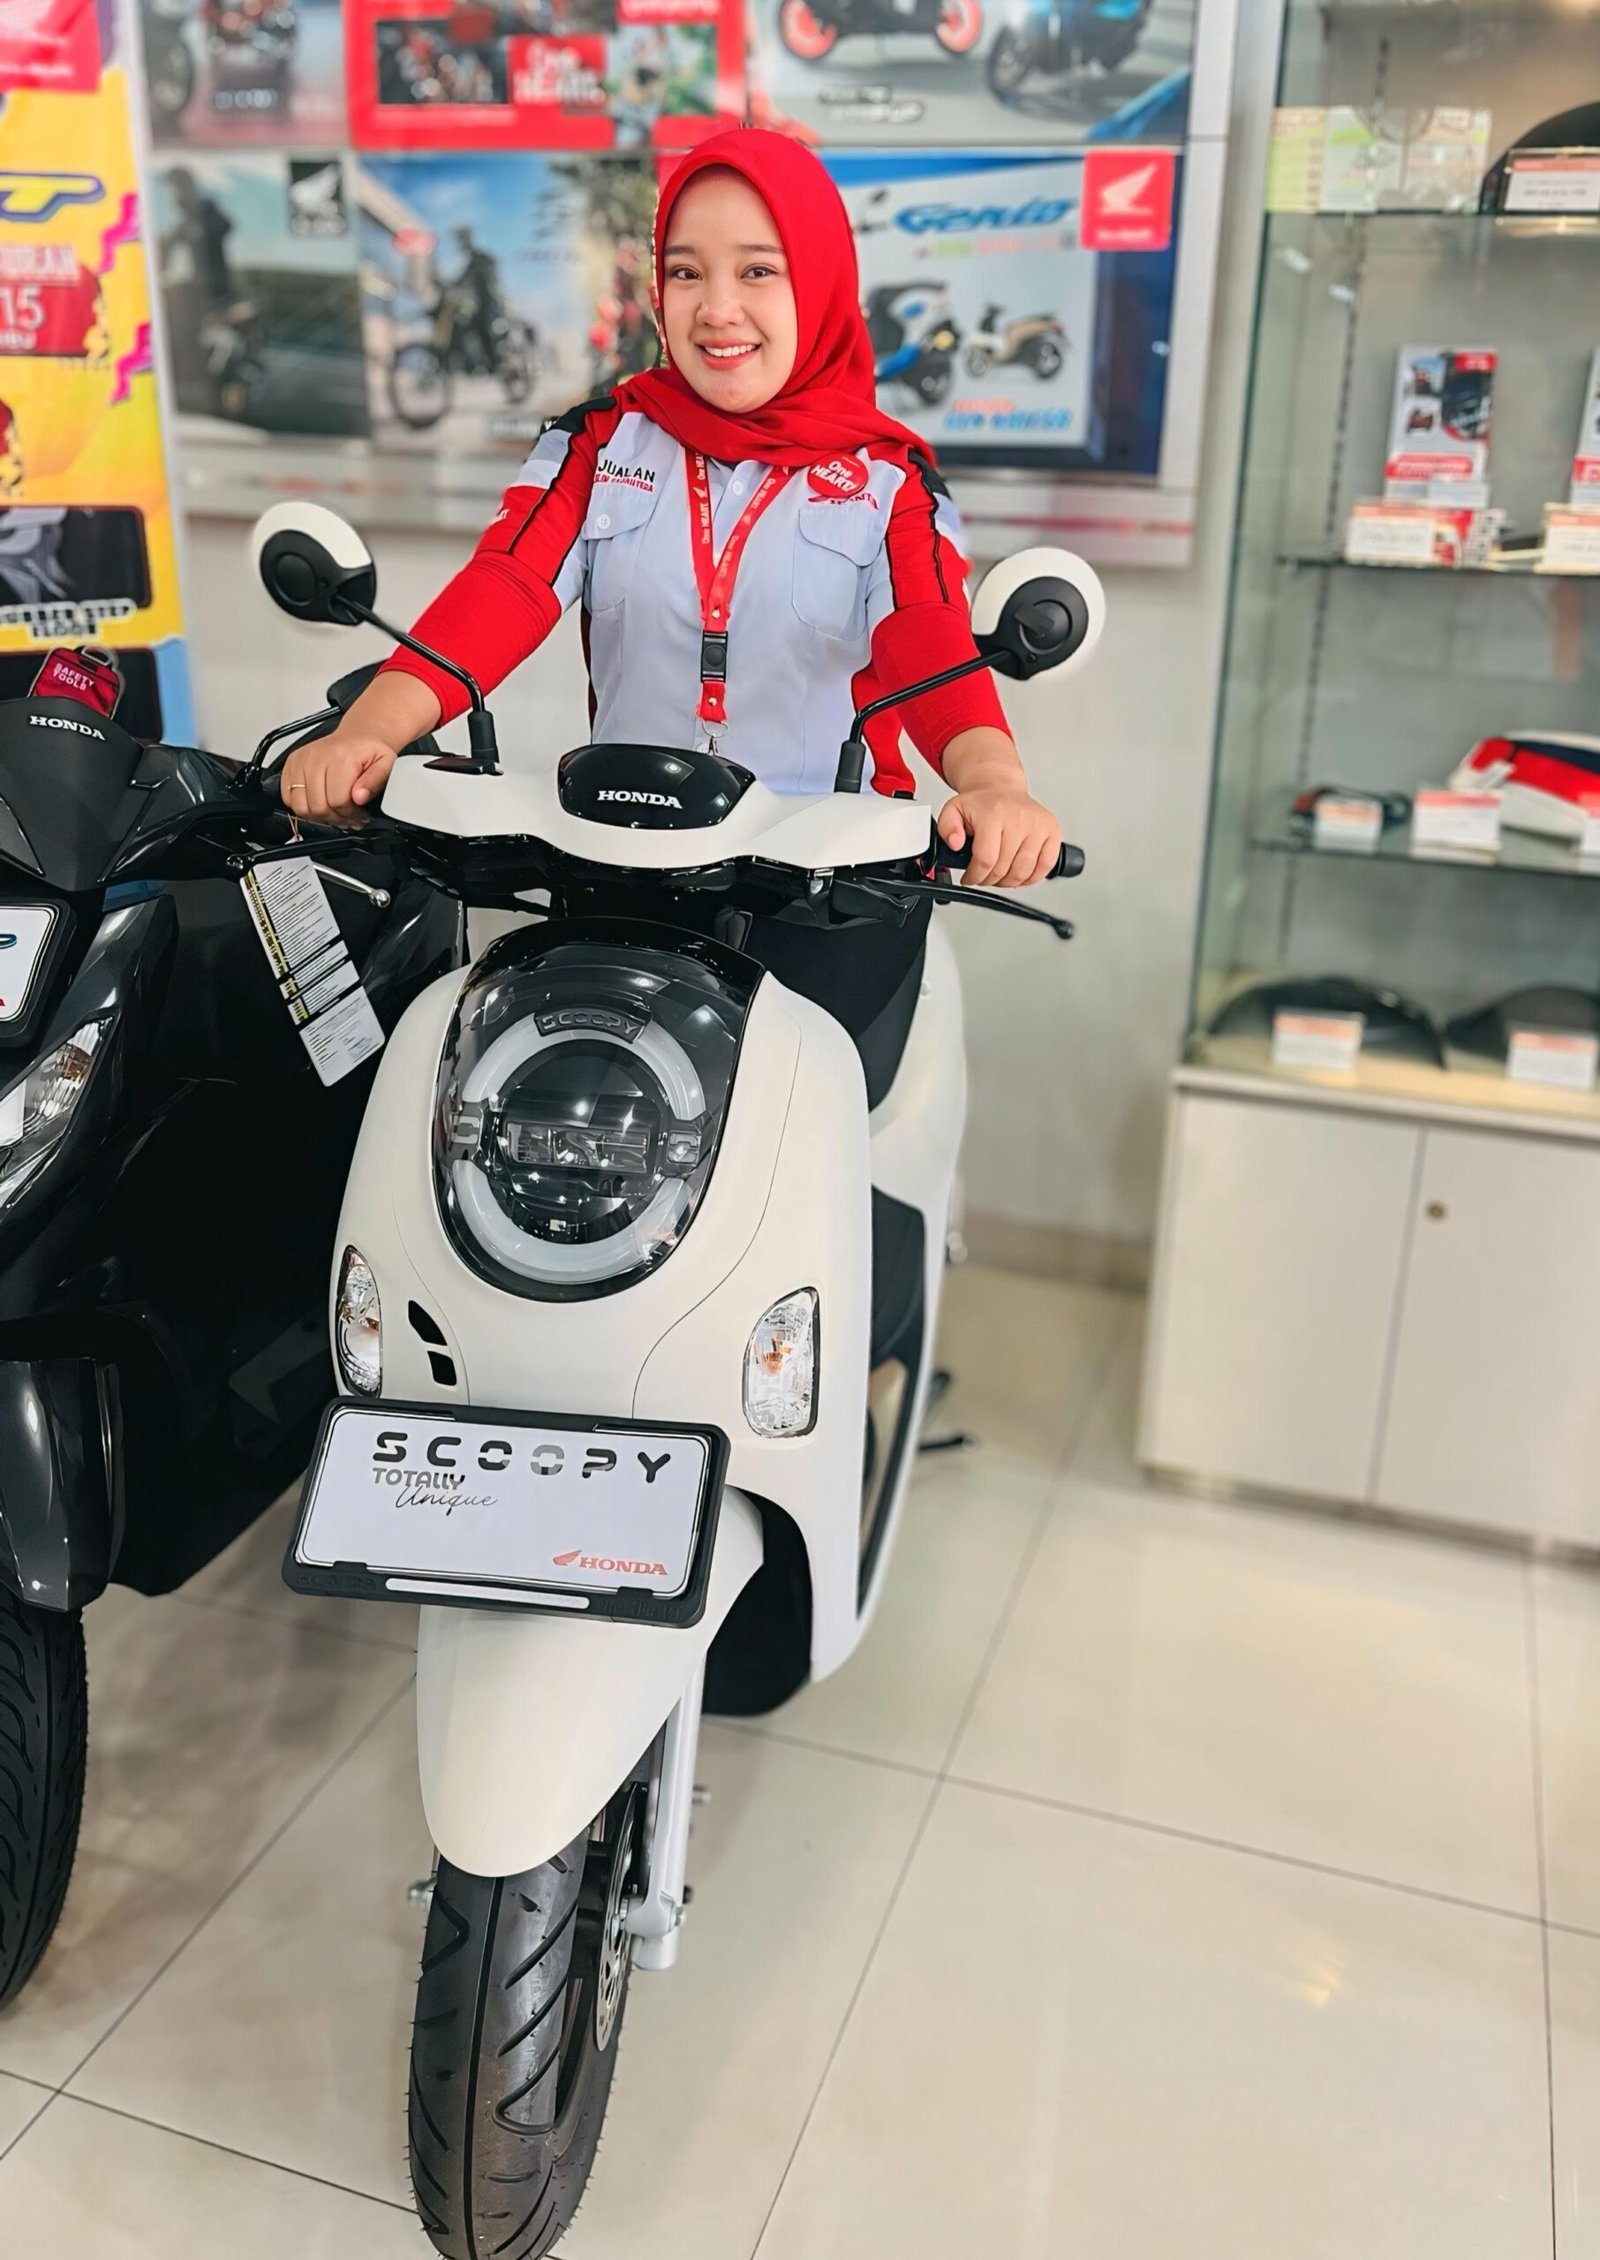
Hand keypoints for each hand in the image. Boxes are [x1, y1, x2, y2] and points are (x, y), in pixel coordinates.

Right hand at [277, 732, 397, 825]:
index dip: (350, 815)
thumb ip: (375, 782)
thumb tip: (359, 797)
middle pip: (317, 806)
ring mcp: (301, 761)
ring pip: (300, 806)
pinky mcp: (291, 764)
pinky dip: (302, 806)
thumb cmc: (369, 750)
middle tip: (348, 817)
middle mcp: (316, 757)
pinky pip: (287, 796)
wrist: (358, 736)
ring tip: (334, 812)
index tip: (359, 816)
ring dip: (318, 816)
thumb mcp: (385, 764)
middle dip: (335, 818)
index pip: (337, 801)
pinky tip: (319, 803)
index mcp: (339, 758)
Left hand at [936, 783, 1061, 887]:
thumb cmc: (981, 803)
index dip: (975, 876)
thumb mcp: (953, 810)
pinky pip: (1046, 865)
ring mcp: (1038, 825)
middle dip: (989, 880)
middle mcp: (1019, 817)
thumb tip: (955, 843)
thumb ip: (947, 827)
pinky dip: (1032, 877)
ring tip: (999, 875)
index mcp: (994, 813)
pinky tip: (1019, 873)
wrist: (1001, 788)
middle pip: (1004, 869)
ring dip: (1008, 881)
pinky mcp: (1052, 830)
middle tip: (983, 876)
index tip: (970, 878)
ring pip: (1024, 871)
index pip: (986, 860)